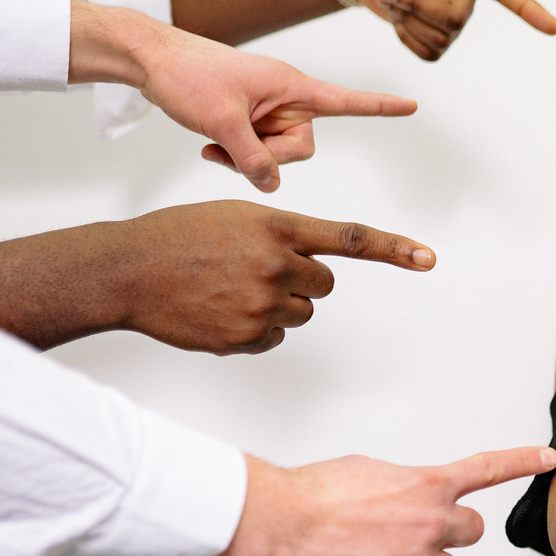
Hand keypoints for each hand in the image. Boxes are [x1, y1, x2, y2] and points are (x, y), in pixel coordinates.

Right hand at [0, 201, 432, 352]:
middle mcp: (275, 264)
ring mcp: (261, 303)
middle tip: (256, 271)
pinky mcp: (246, 336)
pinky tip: (220, 311)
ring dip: (277, 305)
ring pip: (301, 313)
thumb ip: (283, 236)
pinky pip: (274, 338)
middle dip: (301, 281)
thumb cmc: (180, 238)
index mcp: (275, 225)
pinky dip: (254, 330)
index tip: (428, 258)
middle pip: (325, 285)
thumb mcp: (236, 217)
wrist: (126, 271)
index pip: (349, 239)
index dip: (394, 249)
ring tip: (229, 288)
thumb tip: (316, 269)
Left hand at [144, 25, 415, 191]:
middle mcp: (286, 99)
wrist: (150, 62)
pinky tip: (210, 149)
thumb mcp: (221, 121)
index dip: (380, 107)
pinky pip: (259, 152)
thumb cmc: (187, 76)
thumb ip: (252, 159)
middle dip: (269, 157)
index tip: (411, 105)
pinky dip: (237, 157)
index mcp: (291, 86)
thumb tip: (272, 186)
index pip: (346, 100)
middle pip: (302, 147)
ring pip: (278, 155)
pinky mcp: (251, 120)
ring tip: (214, 146)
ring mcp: (269, 111)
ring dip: (248, 159)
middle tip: (230, 148)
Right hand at [200, 446, 555, 555]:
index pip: (487, 469)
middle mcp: (433, 521)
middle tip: (415, 534)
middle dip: (450, 533)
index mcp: (426, 486)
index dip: (523, 462)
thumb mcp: (366, 473)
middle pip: (472, 531)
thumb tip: (406, 501)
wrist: (280, 526)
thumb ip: (401, 488)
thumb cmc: (312, 496)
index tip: (549, 458)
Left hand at [348, 0, 555, 60]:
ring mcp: (452, 20)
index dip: (529, 9)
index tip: (554, 28)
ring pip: (440, 42)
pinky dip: (406, 40)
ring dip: (406, 22)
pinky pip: (428, 55)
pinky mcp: (436, 37)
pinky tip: (398, 18)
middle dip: (417, 10)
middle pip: (454, 23)